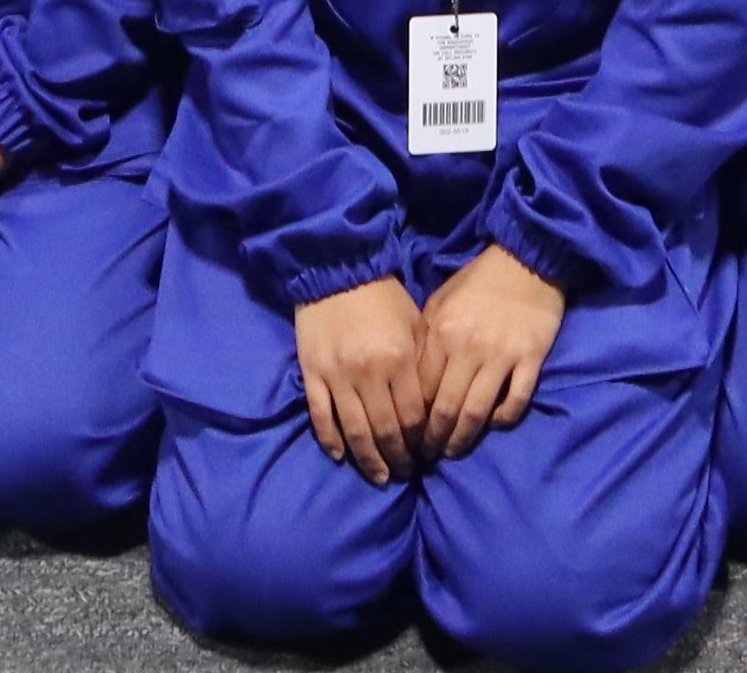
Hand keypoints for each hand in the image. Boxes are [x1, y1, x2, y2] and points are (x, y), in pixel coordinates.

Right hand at [293, 274, 430, 482]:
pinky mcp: (313, 374)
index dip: (421, 442)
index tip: (427, 456)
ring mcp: (337, 376)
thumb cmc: (384, 297)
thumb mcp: (416, 323)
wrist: (337, 269)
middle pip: (386, 431)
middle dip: (399, 459)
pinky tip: (342, 457)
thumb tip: (434, 406)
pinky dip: (331, 441)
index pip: (414, 416)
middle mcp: (369, 373)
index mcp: (400, 359)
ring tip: (380, 477)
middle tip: (406, 475)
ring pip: (354, 431)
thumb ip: (424, 363)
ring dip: (369, 460)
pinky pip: (321, 417)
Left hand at [414, 244, 565, 459]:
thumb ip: (425, 340)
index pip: (420, 390)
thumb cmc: (477, 281)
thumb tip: (410, 380)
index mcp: (442, 334)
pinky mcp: (531, 358)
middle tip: (427, 456)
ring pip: (477, 412)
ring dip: (463, 439)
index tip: (407, 436)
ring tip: (454, 452)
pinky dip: (503, 418)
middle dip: (434, 440)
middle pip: (446, 409)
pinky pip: (516, 400)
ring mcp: (502, 355)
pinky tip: (494, 424)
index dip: (412, 420)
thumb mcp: (440, 302)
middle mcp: (469, 348)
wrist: (524, 258)